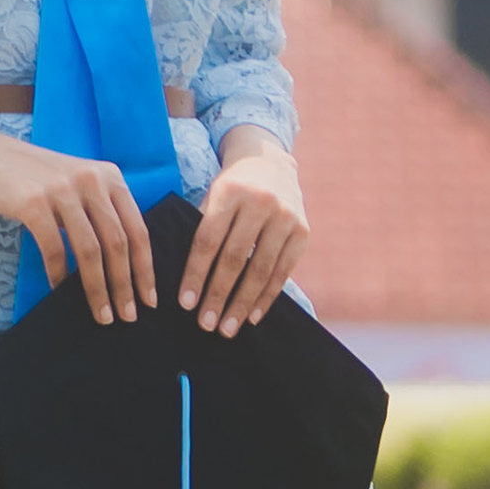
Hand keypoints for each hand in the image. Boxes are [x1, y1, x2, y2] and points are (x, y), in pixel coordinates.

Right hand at [0, 126, 161, 322]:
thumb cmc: (37, 176)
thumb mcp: (79, 182)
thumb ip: (102, 210)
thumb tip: (124, 264)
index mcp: (109, 176)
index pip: (137, 228)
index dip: (145, 268)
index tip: (149, 299)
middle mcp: (91, 180)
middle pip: (117, 243)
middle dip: (125, 285)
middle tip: (128, 317)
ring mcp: (62, 191)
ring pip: (90, 251)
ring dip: (98, 289)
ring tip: (102, 315)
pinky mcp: (34, 203)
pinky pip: (54, 249)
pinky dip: (59, 276)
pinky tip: (60, 292)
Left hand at [178, 130, 308, 337]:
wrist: (270, 160)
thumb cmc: (232, 186)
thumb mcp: (213, 194)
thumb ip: (204, 227)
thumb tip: (189, 280)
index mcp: (229, 192)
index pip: (208, 241)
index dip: (196, 275)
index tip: (186, 304)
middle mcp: (259, 202)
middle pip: (235, 259)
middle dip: (218, 295)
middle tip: (206, 324)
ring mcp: (285, 217)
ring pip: (260, 270)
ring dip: (242, 304)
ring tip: (227, 328)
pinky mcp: (303, 231)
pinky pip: (283, 272)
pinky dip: (267, 297)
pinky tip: (253, 316)